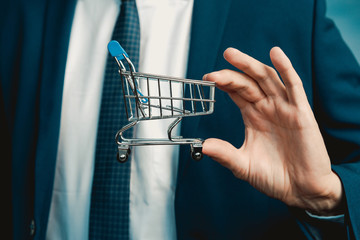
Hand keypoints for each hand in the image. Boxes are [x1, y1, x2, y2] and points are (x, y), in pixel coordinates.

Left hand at [203, 47, 343, 214]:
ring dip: (251, 65)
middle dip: (233, 72)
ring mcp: (284, 108)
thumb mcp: (243, 165)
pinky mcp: (301, 113)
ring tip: (233, 55)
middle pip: (249, 82)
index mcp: (253, 117)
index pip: (237, 92)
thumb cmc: (274, 177)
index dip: (224, 83)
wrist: (301, 190)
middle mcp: (267, 108)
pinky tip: (276, 54)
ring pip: (267, 79)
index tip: (208, 78)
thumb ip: (225, 154)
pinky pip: (294, 87)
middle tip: (218, 64)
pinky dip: (286, 68)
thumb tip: (203, 145)